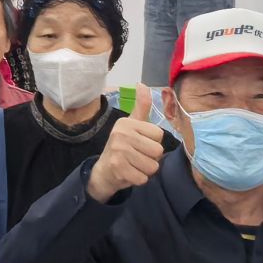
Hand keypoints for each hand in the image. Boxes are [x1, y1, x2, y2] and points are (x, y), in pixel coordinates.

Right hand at [87, 86, 166, 202]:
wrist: (103, 171)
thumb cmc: (122, 146)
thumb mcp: (131, 124)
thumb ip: (141, 106)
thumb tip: (142, 84)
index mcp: (126, 123)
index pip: (159, 135)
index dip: (152, 142)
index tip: (139, 143)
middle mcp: (120, 134)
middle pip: (158, 151)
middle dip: (150, 158)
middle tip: (136, 156)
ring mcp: (118, 151)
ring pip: (152, 166)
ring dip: (145, 170)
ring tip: (133, 165)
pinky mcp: (118, 168)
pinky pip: (143, 178)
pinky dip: (138, 179)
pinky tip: (128, 173)